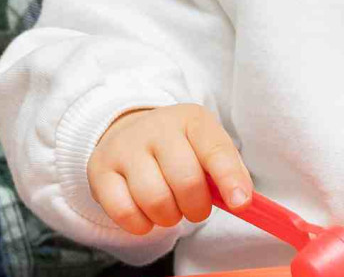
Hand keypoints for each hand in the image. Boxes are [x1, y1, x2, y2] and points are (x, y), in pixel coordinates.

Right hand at [88, 104, 252, 235]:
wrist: (130, 132)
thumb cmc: (180, 147)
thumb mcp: (207, 146)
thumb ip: (227, 171)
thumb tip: (242, 201)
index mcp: (192, 119)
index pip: (215, 150)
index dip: (230, 179)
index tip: (241, 204)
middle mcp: (158, 128)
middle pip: (186, 180)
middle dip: (197, 207)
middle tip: (196, 210)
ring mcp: (126, 147)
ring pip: (155, 199)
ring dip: (169, 218)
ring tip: (171, 210)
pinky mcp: (100, 170)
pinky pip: (124, 211)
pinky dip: (141, 225)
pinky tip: (147, 216)